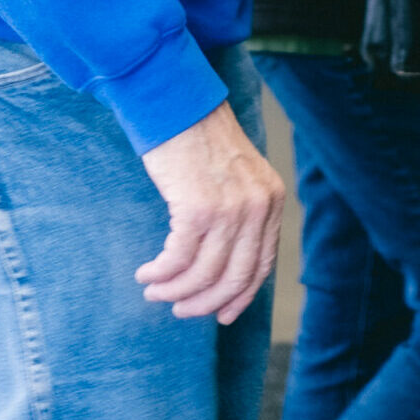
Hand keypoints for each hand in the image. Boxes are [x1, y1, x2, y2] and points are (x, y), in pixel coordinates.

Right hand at [136, 102, 284, 324]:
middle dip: (204, 302)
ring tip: (155, 292)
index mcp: (271, 200)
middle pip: (234, 277)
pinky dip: (160, 274)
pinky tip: (147, 274)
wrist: (179, 103)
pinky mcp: (197, 208)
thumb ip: (243, 215)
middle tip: (180, 310)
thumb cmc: (202, 138)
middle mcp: (257, 207)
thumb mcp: (240, 175)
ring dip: (175, 292)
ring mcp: (229, 209)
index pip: (261, 265)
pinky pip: (177, 259)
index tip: (221, 315)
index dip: (239, 297)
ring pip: (204, 275)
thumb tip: (224, 270)